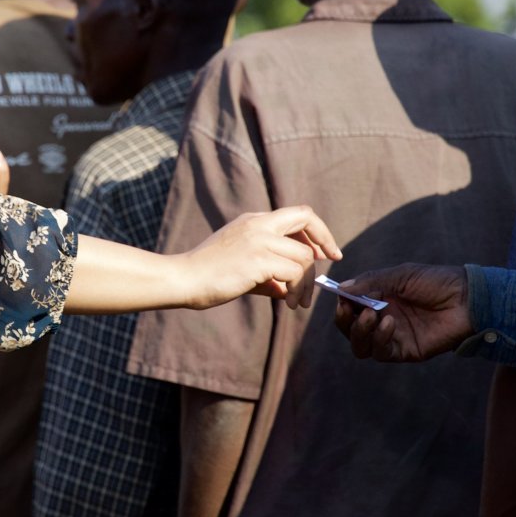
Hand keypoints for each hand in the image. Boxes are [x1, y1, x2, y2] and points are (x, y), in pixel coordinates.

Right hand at [178, 206, 341, 310]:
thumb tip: (286, 290)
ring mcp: (258, 239)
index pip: (296, 214)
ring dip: (307, 282)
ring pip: (304, 255)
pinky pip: (294, 272)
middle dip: (325, 241)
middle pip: (307, 220)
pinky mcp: (258, 259)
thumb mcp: (241, 268)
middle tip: (333, 262)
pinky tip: (287, 302)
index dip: (316, 231)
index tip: (326, 251)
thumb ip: (266, 274)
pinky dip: (296, 289)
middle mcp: (258, 223)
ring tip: (298, 302)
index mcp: (253, 221)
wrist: (182, 278)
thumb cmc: (207, 276)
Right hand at [333, 263, 470, 361]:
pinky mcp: (405, 351)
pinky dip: (379, 339)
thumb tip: (341, 289)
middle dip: (344, 321)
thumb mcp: (401, 275)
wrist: (467, 299)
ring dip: (358, 331)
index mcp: (379, 298)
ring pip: (361, 345)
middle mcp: (382, 318)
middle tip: (348, 309)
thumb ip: (372, 282)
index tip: (340, 297)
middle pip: (349, 329)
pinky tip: (388, 323)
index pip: (350, 306)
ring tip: (370, 316)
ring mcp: (393, 336)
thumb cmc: (436, 281)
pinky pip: (381, 352)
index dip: (341, 303)